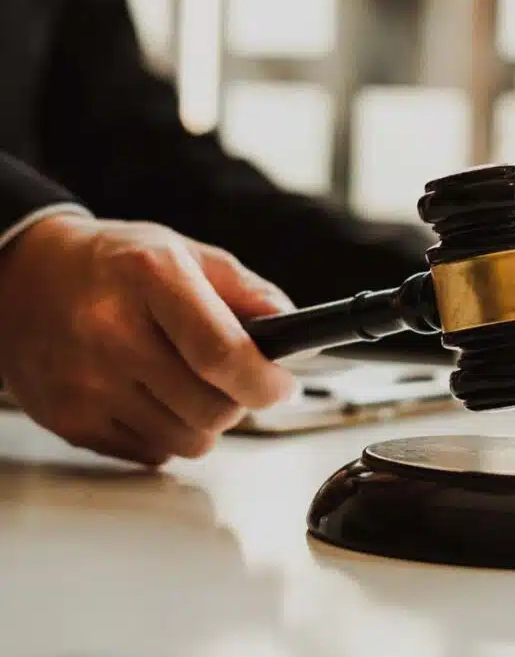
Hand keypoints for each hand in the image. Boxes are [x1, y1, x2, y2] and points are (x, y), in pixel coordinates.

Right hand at [0, 215, 297, 465]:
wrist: (23, 277)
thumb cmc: (112, 264)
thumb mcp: (185, 254)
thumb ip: (247, 291)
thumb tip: (294, 328)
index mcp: (151, 278)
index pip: (224, 353)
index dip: (267, 381)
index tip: (283, 385)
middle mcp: (111, 332)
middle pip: (212, 408)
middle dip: (240, 401)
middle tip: (234, 380)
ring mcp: (86, 382)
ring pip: (188, 441)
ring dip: (206, 422)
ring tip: (190, 385)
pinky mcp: (69, 420)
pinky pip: (152, 454)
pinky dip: (168, 434)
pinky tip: (153, 397)